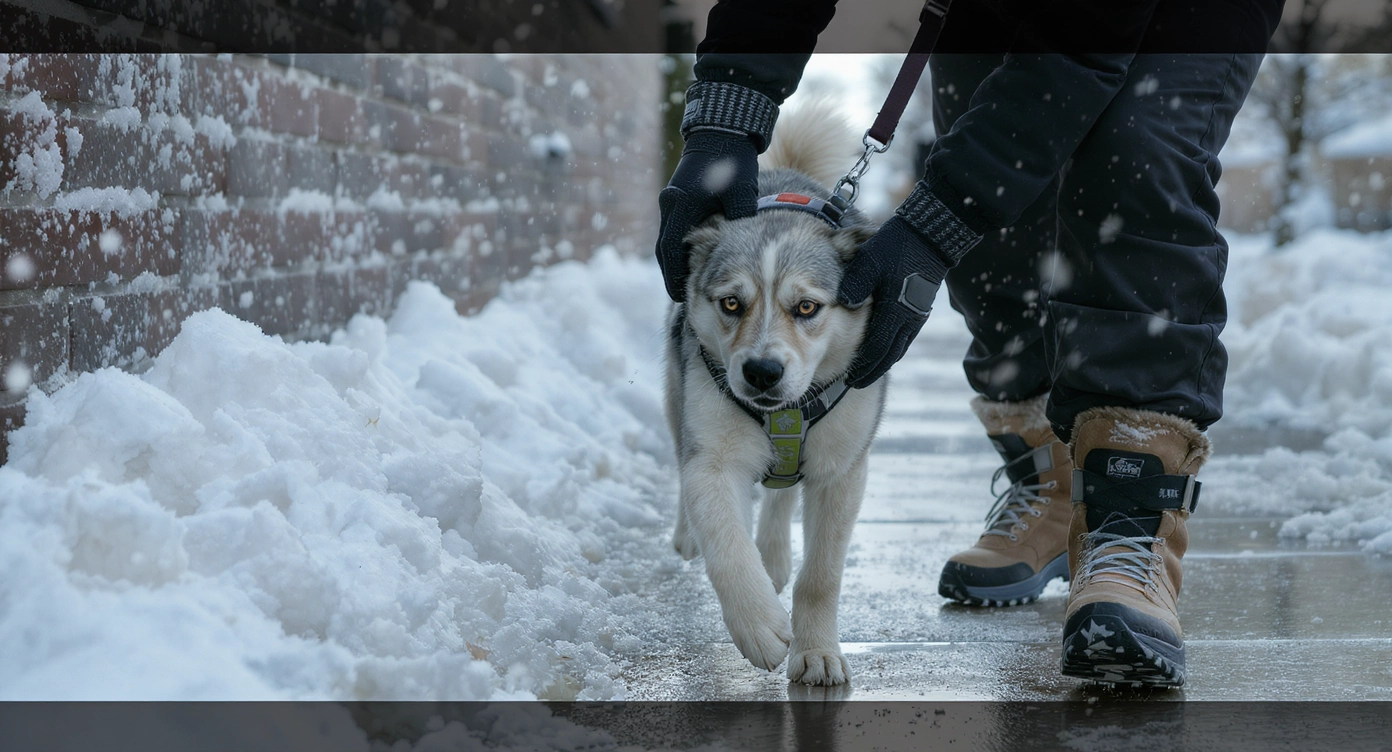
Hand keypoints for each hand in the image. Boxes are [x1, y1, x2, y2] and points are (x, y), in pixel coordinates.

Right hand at [655, 131, 759, 300]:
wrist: (722, 129)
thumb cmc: (733, 160)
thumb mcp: (742, 193)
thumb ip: (740, 222)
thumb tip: (744, 249)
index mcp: (681, 206)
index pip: (670, 252)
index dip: (674, 276)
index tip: (682, 294)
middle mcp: (671, 204)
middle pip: (664, 249)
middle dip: (672, 272)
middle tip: (682, 293)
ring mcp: (673, 199)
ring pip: (668, 238)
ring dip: (675, 259)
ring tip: (687, 279)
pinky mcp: (679, 195)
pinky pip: (675, 227)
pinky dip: (680, 244)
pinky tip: (694, 254)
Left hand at [836, 216, 950, 388]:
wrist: (930, 237)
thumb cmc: (895, 247)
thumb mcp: (868, 262)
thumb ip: (854, 285)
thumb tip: (841, 303)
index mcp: (894, 311)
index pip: (877, 350)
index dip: (864, 367)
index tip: (851, 379)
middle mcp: (908, 318)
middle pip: (889, 355)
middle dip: (873, 370)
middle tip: (858, 382)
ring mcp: (917, 314)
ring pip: (899, 346)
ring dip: (884, 360)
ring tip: (870, 369)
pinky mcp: (921, 308)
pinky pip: (906, 335)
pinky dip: (894, 346)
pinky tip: (887, 347)